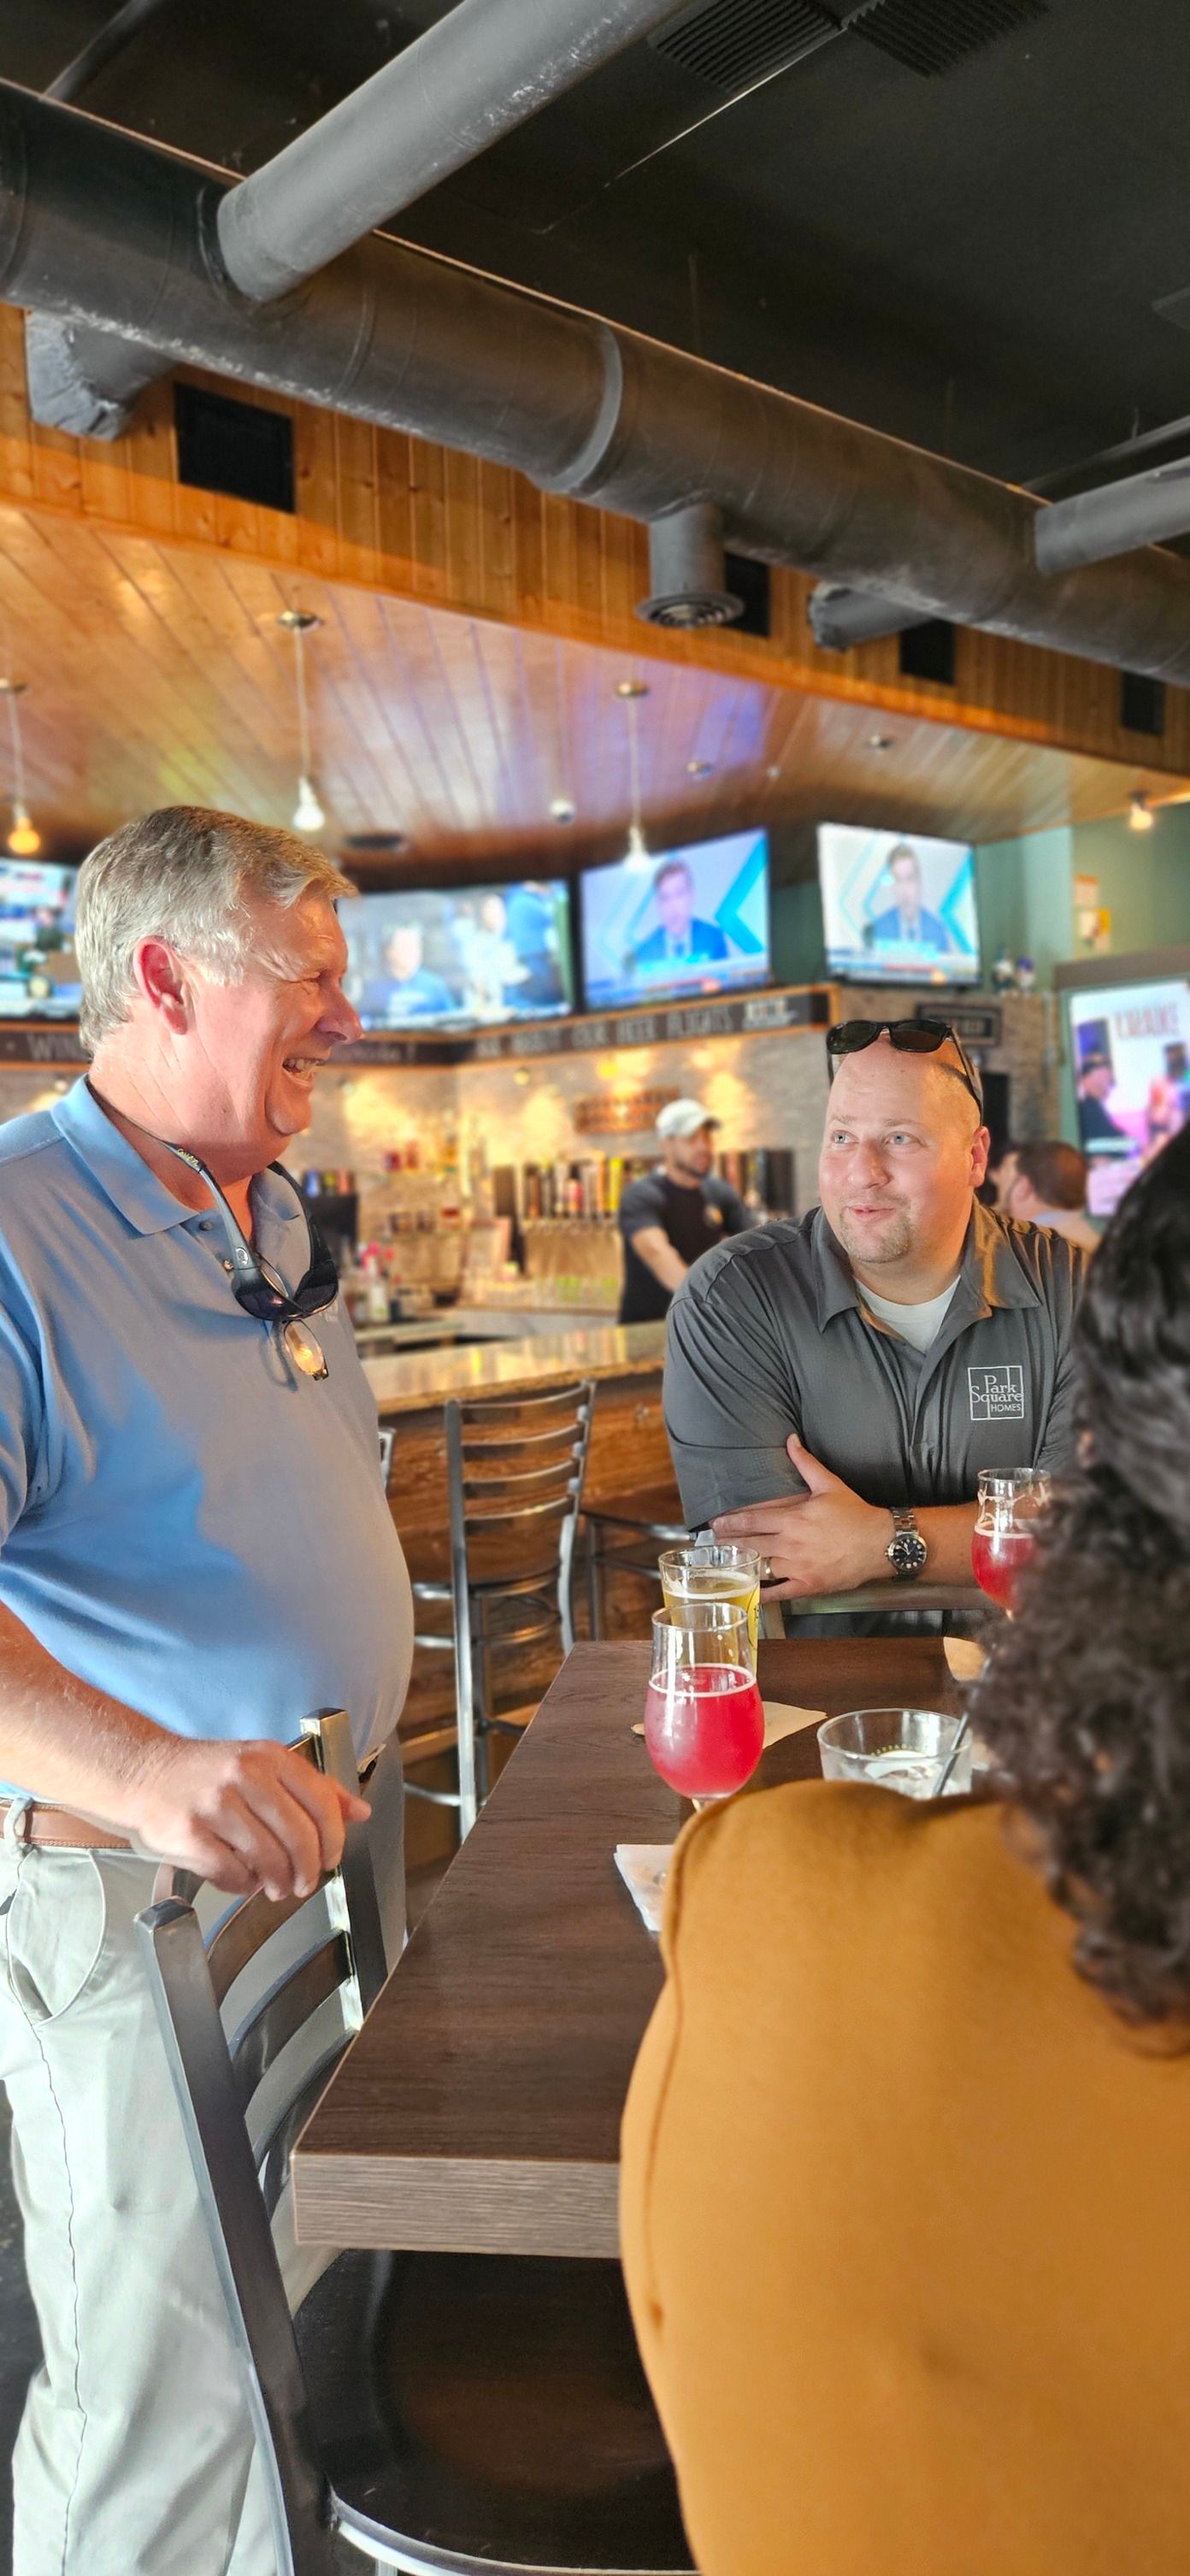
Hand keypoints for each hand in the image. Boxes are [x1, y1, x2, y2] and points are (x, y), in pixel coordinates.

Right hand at [120, 1737, 370, 1900]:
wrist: (144, 1771)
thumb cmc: (207, 1772)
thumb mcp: (265, 1764)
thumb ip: (313, 1788)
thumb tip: (360, 1811)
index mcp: (270, 1757)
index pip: (322, 1804)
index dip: (333, 1841)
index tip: (330, 1859)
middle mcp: (244, 1775)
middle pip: (299, 1837)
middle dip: (308, 1871)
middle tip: (304, 1884)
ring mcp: (215, 1804)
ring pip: (268, 1859)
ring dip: (277, 1882)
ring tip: (275, 1886)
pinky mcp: (189, 1833)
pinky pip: (232, 1872)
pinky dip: (243, 1884)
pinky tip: (242, 1879)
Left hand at [713, 1435, 890, 1598]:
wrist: (880, 1544)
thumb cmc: (855, 1514)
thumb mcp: (829, 1485)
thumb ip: (805, 1463)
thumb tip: (791, 1439)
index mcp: (793, 1518)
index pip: (753, 1520)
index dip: (731, 1522)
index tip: (715, 1524)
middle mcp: (791, 1543)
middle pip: (750, 1544)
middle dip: (728, 1544)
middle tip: (711, 1545)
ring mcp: (798, 1566)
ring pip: (761, 1567)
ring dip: (741, 1566)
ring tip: (724, 1565)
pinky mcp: (807, 1585)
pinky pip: (779, 1592)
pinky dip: (762, 1593)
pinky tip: (748, 1592)